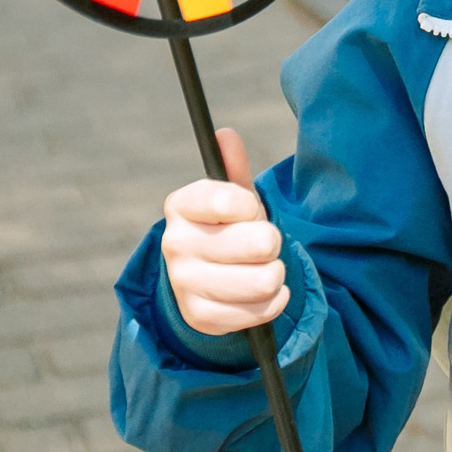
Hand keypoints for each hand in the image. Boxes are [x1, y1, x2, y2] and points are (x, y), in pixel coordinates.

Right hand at [161, 128, 288, 335]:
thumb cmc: (228, 229)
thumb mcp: (234, 198)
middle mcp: (175, 243)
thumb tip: (226, 135)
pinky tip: (258, 294)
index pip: (231, 200)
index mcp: (182, 206)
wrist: (207, 280)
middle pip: (262, 242)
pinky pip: (261, 310)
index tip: (245, 211)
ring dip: (275, 275)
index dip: (251, 206)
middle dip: (272, 242)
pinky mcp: (199, 316)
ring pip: (265, 280)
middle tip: (260, 245)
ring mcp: (184, 282)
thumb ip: (234, 168)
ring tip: (261, 269)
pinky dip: (272, 302)